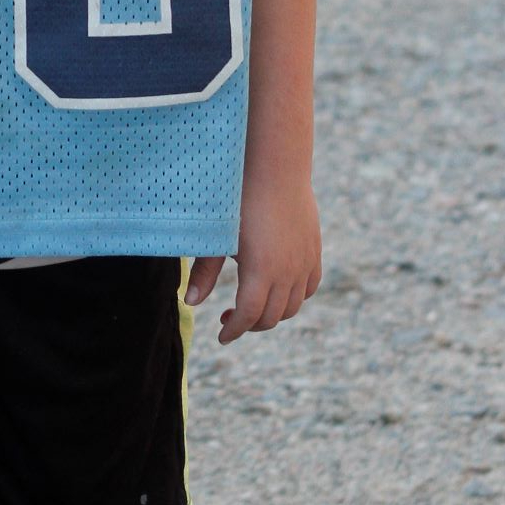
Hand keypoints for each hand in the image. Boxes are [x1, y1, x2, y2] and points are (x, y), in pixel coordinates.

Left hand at [185, 179, 320, 343]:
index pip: (248, 316)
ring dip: (272, 314)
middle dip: (249, 324)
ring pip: (293, 306)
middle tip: (229, 319)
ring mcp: (305, 262)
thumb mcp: (218, 237)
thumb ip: (204, 272)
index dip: (234, 331)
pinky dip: (294, 297)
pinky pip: (309, 287)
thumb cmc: (239, 198)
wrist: (275, 167)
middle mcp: (288, 272)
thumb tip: (190, 302)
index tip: (221, 337)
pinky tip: (276, 290)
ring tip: (251, 306)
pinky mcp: (314, 251)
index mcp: (261, 272)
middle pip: (271, 317)